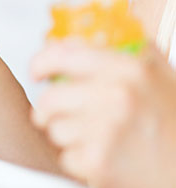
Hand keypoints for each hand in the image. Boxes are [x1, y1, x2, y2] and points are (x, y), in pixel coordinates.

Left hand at [31, 41, 175, 186]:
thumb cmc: (174, 124)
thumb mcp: (157, 75)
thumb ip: (123, 49)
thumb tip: (75, 37)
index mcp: (129, 69)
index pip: (61, 55)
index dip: (40, 63)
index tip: (37, 72)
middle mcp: (116, 96)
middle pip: (48, 98)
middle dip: (49, 109)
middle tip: (60, 114)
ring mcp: (106, 130)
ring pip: (54, 129)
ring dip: (68, 136)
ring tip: (96, 138)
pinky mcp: (99, 162)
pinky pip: (66, 157)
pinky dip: (80, 160)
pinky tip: (104, 157)